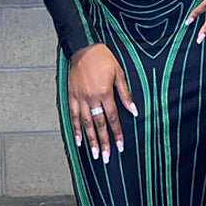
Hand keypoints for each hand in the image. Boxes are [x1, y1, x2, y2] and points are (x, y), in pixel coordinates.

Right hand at [68, 42, 137, 163]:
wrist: (83, 48)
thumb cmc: (103, 58)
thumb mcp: (119, 73)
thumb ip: (125, 93)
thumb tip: (134, 111)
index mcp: (105, 93)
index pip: (112, 118)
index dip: (117, 133)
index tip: (120, 146)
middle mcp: (92, 98)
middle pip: (99, 125)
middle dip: (104, 142)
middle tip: (106, 157)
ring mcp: (80, 98)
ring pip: (86, 123)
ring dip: (90, 140)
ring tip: (95, 154)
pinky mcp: (72, 96)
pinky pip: (73, 116)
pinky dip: (76, 129)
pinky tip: (78, 140)